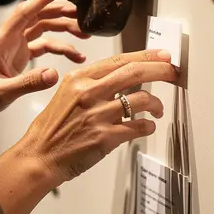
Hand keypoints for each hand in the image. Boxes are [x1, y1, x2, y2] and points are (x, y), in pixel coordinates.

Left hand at [0, 0, 88, 118]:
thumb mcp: (1, 92)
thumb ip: (28, 83)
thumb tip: (54, 74)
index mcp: (0, 40)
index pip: (23, 12)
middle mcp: (8, 38)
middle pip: (37, 16)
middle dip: (60, 13)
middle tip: (84, 15)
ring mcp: (14, 45)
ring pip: (42, 28)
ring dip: (63, 29)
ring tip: (85, 34)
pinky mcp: (19, 54)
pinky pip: (43, 45)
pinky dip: (59, 48)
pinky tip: (75, 55)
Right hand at [17, 49, 177, 187]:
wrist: (39, 156)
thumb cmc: (51, 129)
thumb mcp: (66, 94)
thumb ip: (92, 85)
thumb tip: (122, 80)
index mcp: (79, 79)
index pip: (119, 60)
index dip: (146, 56)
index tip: (163, 56)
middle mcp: (89, 93)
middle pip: (135, 73)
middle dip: (161, 71)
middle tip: (174, 73)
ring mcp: (98, 115)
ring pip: (142, 100)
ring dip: (157, 104)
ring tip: (158, 109)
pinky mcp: (105, 137)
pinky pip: (139, 127)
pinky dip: (149, 126)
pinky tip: (147, 126)